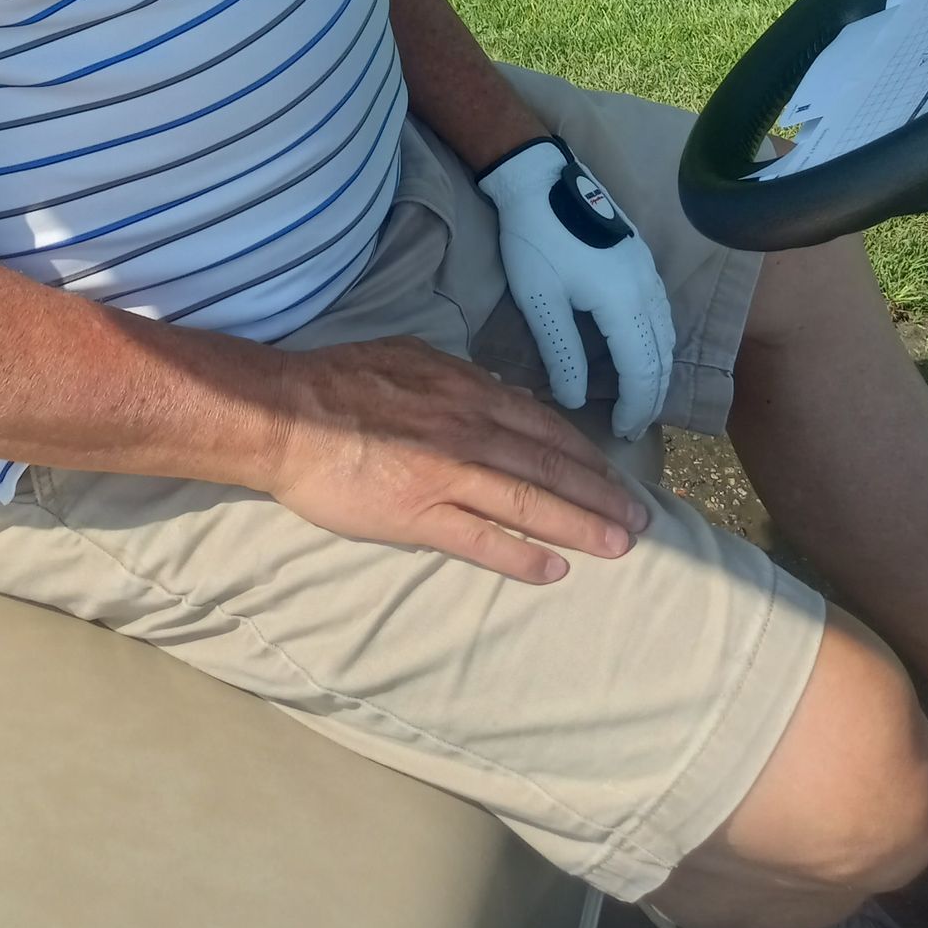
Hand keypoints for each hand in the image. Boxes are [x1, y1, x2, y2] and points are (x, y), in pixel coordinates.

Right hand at [264, 334, 652, 584]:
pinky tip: (554, 570)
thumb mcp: (409, 357)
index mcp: (466, 391)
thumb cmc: (340, 380)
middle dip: (601, 494)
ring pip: (529, 501)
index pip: (543, 426)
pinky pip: (483, 539)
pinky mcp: (419, 514)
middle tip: (640, 520)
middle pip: (550, 465)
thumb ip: (455, 379)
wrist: (286, 414)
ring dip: (581, 526)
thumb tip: (494, 393)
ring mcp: (447, 474)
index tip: (614, 475)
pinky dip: (522, 555)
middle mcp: (468, 429)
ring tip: (618, 547)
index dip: (585, 454)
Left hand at [477, 137, 675, 440]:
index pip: (642, 370)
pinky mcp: (641, 258)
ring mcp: (648, 270)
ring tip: (639, 397)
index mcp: (624, 302)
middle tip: (635, 426)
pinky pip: (661, 313)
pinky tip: (639, 351)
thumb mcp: (540, 300)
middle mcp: (647, 288)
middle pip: (663, 356)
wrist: (538, 177)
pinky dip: (657, 343)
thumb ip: (562, 353)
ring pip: (666, 334)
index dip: (636, 407)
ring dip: (657, 370)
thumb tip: (576, 400)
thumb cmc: (535, 238)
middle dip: (652, 396)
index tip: (624, 433)